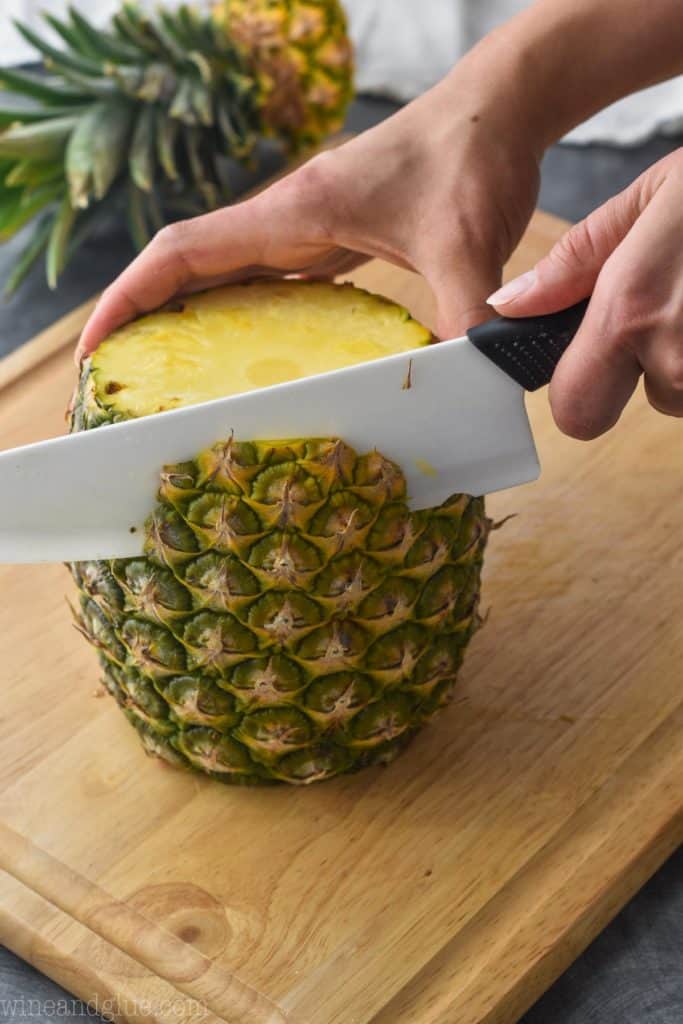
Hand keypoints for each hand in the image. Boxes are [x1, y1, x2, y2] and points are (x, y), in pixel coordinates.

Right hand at [75, 66, 540, 362]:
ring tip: (168, 382)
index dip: (131, 297)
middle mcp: (287, 220)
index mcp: (294, 213)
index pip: (185, 252)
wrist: (499, 110)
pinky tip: (247, 355)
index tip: (96, 346)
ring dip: (187, 319)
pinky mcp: (332, 239)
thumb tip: (459, 386)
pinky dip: (240, 315)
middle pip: (188, 269)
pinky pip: (266, 281)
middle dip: (145, 320)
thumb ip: (460, 315)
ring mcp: (307, 229)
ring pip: (223, 276)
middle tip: (123, 385)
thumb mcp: (467, 246)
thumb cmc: (473, 158)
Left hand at [488, 149, 682, 437]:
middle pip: (643, 406)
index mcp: (634, 312)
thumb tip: (511, 306)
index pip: (574, 412)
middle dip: (649, 374)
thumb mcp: (653, 198)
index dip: (581, 389)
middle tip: (679, 309)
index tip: (595, 358)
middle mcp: (681, 360)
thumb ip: (575, 262)